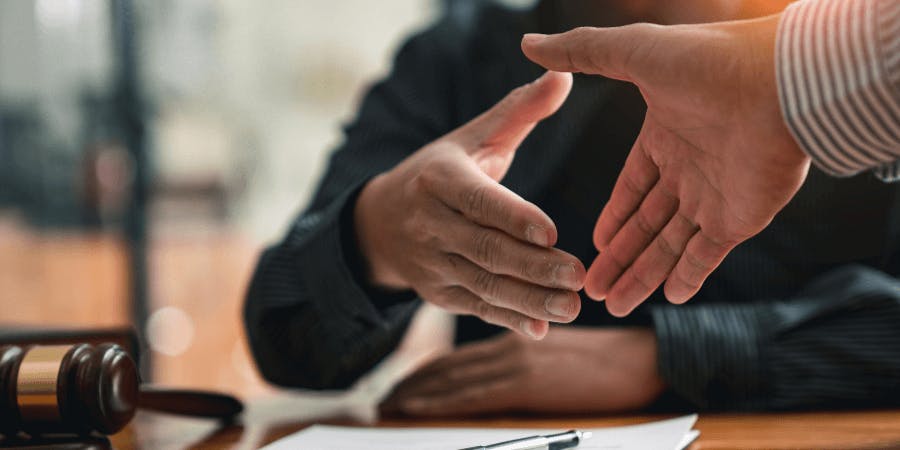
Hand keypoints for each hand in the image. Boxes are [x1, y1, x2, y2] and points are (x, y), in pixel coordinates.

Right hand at [355, 72, 585, 338]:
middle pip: (485, 249)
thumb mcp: (472, 137)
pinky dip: (508, 320)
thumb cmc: (441, 172)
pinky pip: (476, 308)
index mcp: (439, 178)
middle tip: (578, 275)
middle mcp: (430, 223)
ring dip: (528, 300)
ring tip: (572, 307)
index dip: (512, 218)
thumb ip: (519, 111)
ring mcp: (432, 262)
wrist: (381, 221)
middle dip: (532, 267)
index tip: (550, 232)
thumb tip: (565, 75)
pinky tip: (541, 328)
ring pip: (484, 285)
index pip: (478, 200)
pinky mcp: (438, 293)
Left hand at [381, 327, 663, 415]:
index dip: (426, 373)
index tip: (402, 386)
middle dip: (413, 385)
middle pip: (448, 369)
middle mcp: (508, 348)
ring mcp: (516, 364)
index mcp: (515, 341)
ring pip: (453, 380)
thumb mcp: (559, 354)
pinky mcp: (527, 382)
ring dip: (418, 394)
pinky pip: (473, 394)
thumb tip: (500, 378)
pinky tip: (421, 407)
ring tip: (391, 405)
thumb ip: (526, 360)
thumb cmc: (608, 361)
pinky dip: (442, 401)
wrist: (641, 358)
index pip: (460, 358)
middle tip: (384, 400)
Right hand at [522, 15, 810, 315]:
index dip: (613, 216)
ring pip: (671, 246)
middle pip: (646, 225)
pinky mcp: (741, 217)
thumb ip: (582, 52)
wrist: (778, 82)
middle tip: (589, 290)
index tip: (593, 244)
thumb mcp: (633, 53)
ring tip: (613, 306)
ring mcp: (715, 196)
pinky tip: (667, 298)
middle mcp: (689, 170)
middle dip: (618, 258)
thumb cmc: (708, 61)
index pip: (632, 188)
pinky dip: (690, 277)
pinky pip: (709, 255)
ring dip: (642, 275)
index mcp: (665, 137)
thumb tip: (529, 44)